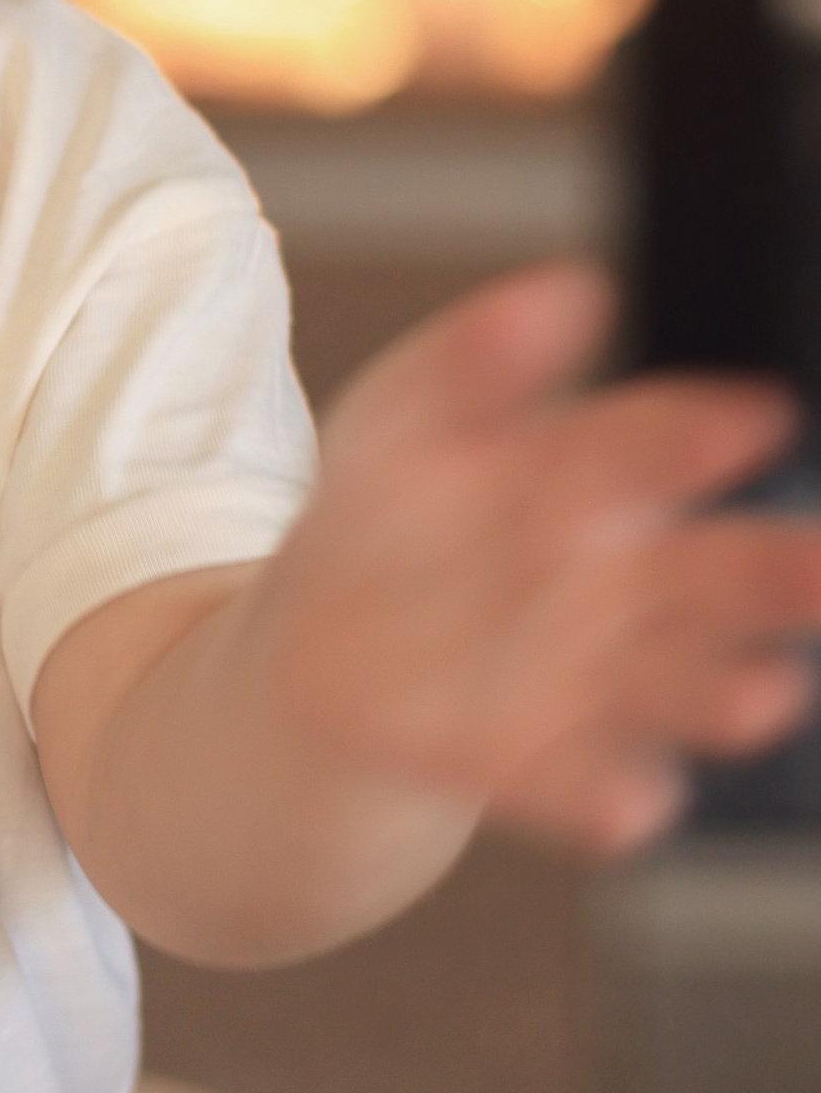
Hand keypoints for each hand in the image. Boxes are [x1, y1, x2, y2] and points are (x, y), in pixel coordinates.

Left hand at [266, 263, 820, 853]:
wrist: (319, 658)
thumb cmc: (383, 519)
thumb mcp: (408, 417)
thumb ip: (481, 357)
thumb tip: (574, 286)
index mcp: (593, 483)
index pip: (656, 447)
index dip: (697, 433)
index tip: (756, 415)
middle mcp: (617, 586)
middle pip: (713, 575)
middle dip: (779, 574)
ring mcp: (584, 680)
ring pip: (675, 686)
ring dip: (722, 695)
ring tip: (761, 697)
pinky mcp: (527, 766)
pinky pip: (576, 785)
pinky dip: (606, 797)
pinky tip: (632, 805)